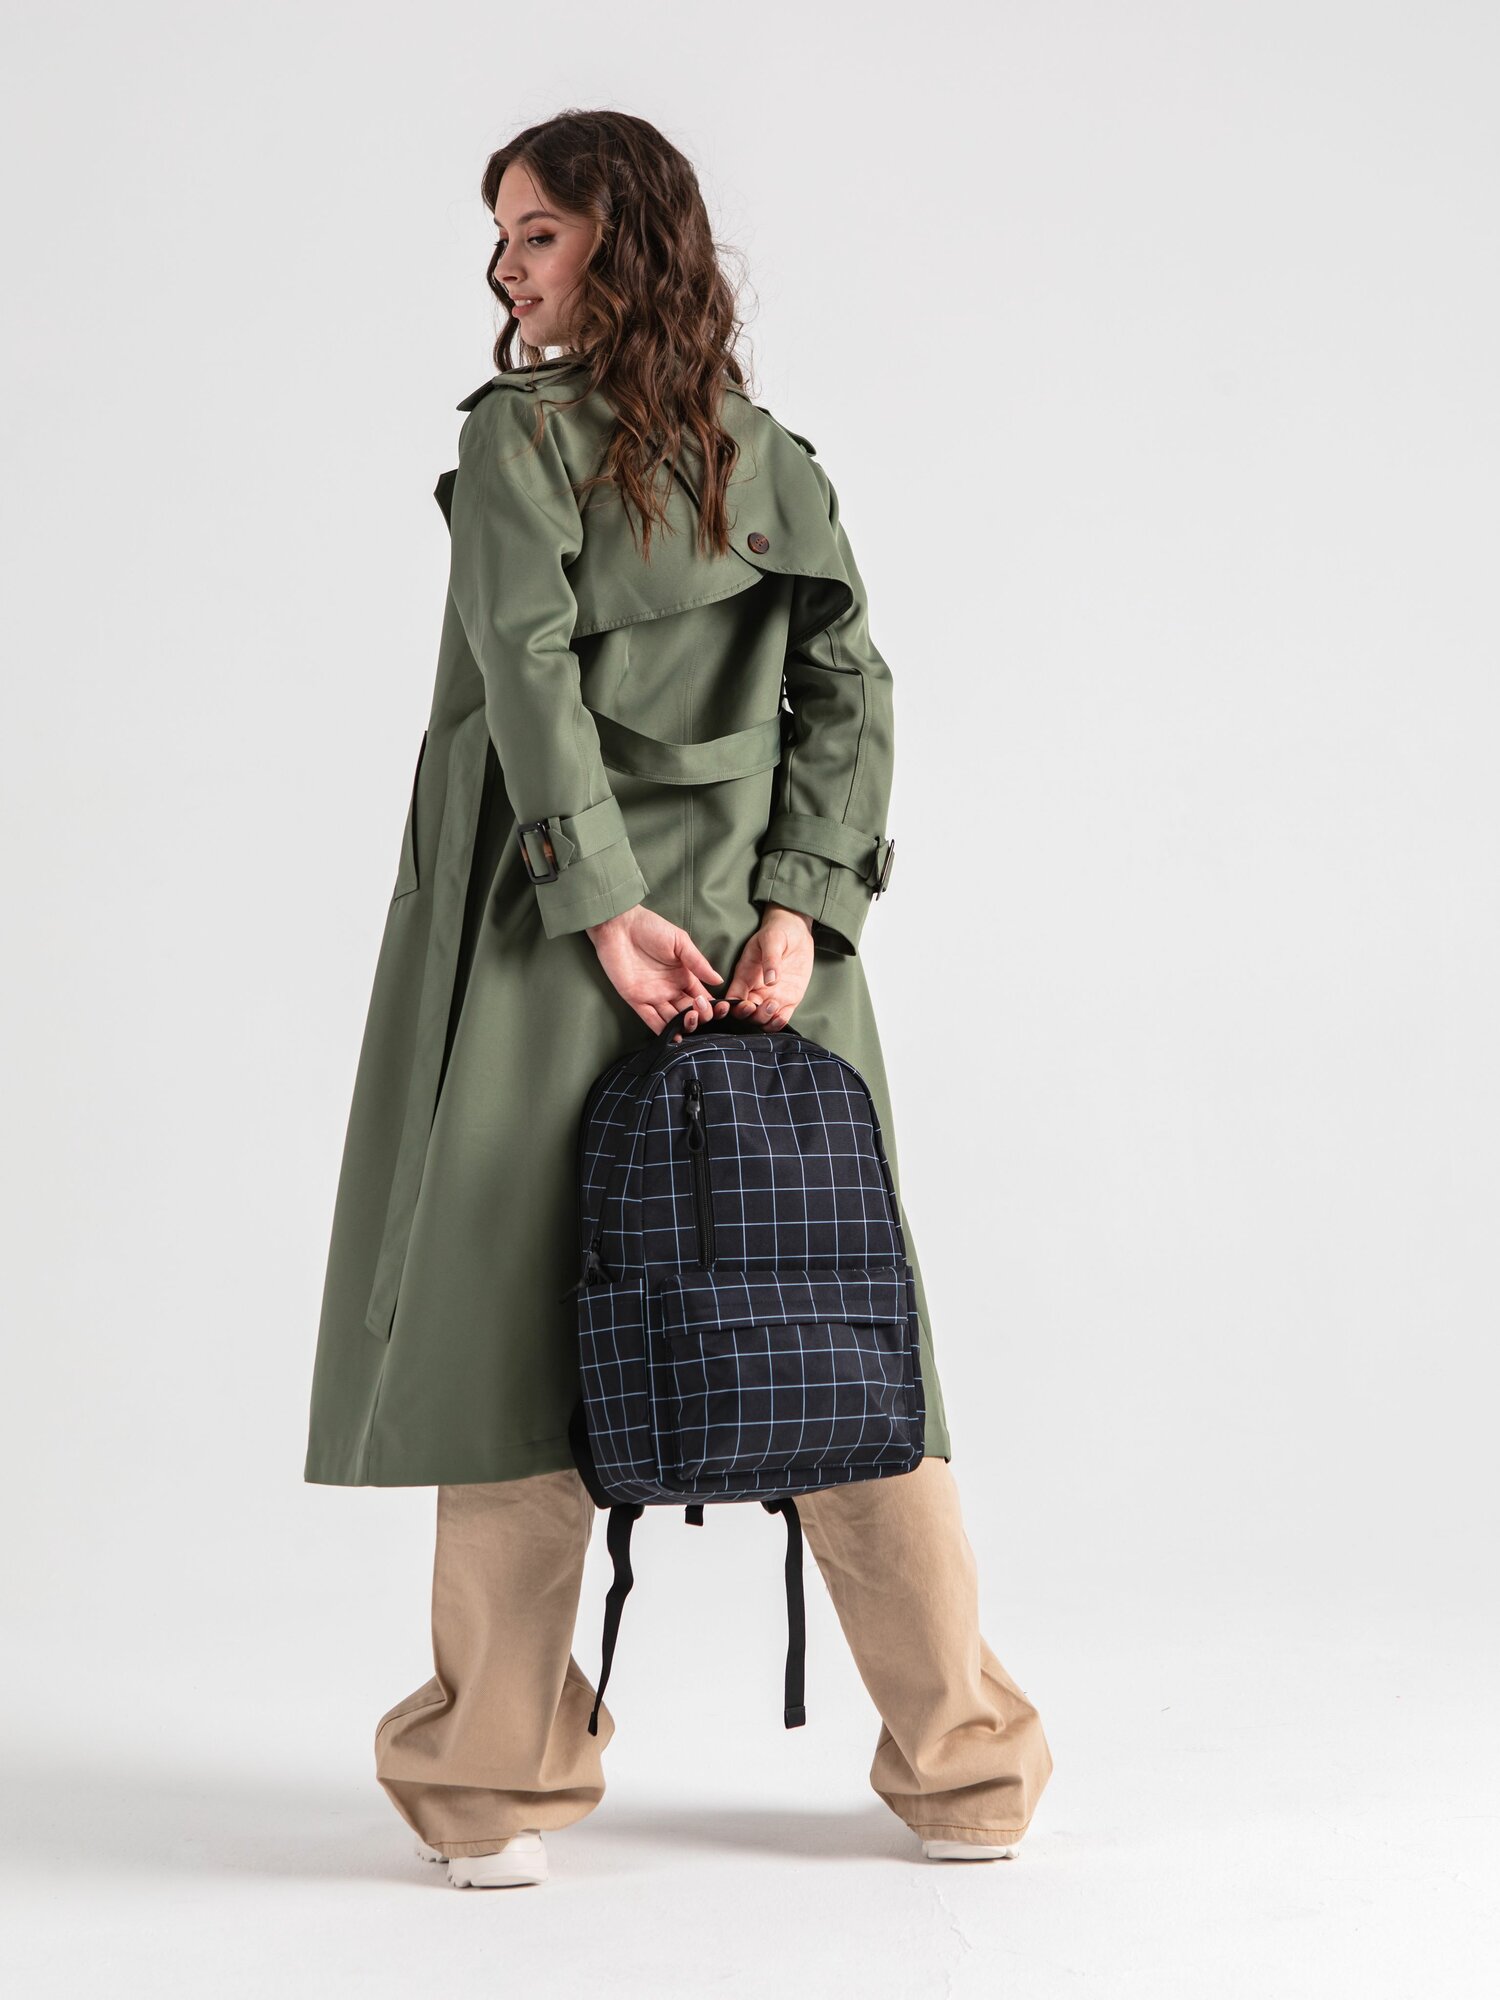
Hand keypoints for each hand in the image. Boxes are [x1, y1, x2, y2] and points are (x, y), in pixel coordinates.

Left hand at [585, 904, 732, 1038]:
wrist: (619, 926)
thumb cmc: (650, 928)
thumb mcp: (680, 942)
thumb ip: (698, 963)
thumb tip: (719, 981)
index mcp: (683, 975)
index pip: (701, 997)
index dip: (711, 1005)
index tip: (720, 1008)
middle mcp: (671, 989)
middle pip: (689, 1011)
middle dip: (699, 1017)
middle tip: (700, 1012)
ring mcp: (654, 996)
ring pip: (673, 1019)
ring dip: (684, 1025)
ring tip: (690, 1022)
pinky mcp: (636, 999)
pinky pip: (651, 1019)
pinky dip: (663, 1031)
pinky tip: (675, 1036)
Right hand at [722, 903, 814, 1030]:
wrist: (796, 931)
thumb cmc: (778, 931)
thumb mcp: (771, 940)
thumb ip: (770, 959)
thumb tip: (771, 980)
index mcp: (744, 975)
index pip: (733, 998)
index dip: (735, 1008)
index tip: (746, 1005)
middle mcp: (755, 989)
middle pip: (746, 1014)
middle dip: (751, 1016)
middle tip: (765, 1004)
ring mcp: (771, 996)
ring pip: (761, 1019)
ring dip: (765, 1019)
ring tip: (774, 1005)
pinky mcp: (788, 999)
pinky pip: (780, 1018)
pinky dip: (779, 1023)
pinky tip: (781, 1017)